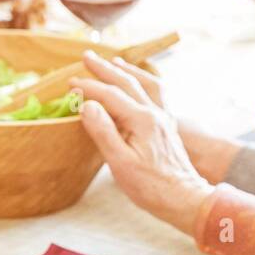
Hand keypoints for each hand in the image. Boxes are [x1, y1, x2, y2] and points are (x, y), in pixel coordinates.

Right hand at [77, 51, 213, 235]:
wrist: (184, 198)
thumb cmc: (150, 186)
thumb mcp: (119, 162)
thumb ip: (103, 131)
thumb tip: (87, 105)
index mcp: (142, 120)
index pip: (110, 95)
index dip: (88, 88)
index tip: (69, 83)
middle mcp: (155, 113)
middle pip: (128, 82)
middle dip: (105, 69)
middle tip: (86, 56)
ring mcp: (163, 119)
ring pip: (146, 84)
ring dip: (128, 71)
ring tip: (114, 62)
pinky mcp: (167, 127)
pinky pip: (157, 95)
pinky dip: (145, 83)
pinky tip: (140, 85)